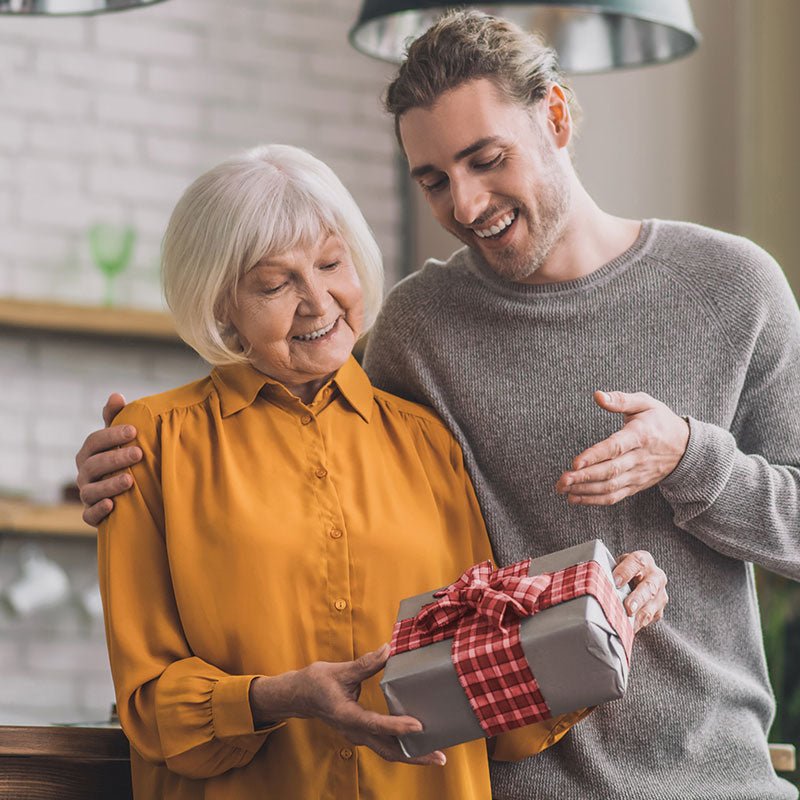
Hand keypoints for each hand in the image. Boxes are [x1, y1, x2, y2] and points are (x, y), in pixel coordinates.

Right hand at [75, 393, 141, 526]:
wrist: (128, 495)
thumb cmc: (122, 460)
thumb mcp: (120, 440)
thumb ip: (116, 419)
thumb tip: (116, 395)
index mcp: (89, 453)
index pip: (95, 442)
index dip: (112, 435)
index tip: (134, 430)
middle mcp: (84, 473)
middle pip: (94, 465)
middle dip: (116, 458)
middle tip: (139, 453)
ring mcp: (86, 495)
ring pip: (91, 491)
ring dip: (110, 485)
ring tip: (130, 480)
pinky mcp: (91, 515)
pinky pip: (89, 515)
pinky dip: (98, 511)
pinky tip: (112, 505)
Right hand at [253, 645, 445, 765]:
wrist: (299, 697)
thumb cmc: (316, 682)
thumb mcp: (339, 670)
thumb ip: (365, 663)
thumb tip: (388, 649)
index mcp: (346, 715)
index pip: (375, 724)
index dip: (397, 726)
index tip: (418, 725)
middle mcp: (354, 731)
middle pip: (388, 750)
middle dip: (414, 755)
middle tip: (439, 756)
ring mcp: (358, 735)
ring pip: (388, 751)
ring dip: (411, 754)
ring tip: (436, 753)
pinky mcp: (361, 733)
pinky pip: (384, 745)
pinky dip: (402, 746)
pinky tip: (417, 741)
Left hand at [555, 391, 688, 505]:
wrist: (686, 447)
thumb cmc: (661, 421)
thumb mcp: (645, 403)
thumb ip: (621, 400)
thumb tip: (598, 395)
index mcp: (641, 435)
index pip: (615, 447)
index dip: (595, 456)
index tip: (575, 463)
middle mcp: (640, 458)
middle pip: (610, 471)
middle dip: (584, 477)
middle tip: (562, 480)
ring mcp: (639, 474)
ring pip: (611, 487)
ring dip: (585, 491)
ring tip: (564, 490)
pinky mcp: (636, 485)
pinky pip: (615, 496)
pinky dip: (595, 500)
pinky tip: (576, 498)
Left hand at [612, 551, 667, 632]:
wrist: (635, 581)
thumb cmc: (620, 572)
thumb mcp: (615, 566)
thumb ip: (607, 571)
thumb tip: (591, 579)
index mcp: (643, 560)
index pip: (636, 562)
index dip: (625, 572)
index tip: (615, 582)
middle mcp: (655, 575)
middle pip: (648, 587)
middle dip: (637, 598)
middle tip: (628, 608)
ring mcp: (660, 593)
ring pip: (651, 606)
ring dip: (639, 616)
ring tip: (628, 625)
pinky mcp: (659, 610)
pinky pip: (650, 619)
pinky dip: (638, 625)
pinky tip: (628, 630)